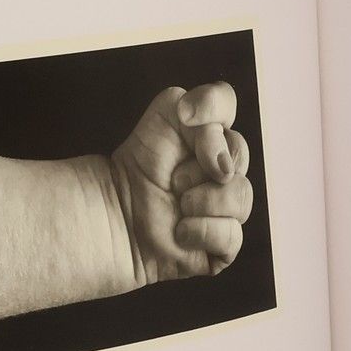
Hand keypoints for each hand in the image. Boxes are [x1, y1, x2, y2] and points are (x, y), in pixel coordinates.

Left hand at [108, 83, 252, 284]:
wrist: (108, 222)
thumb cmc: (130, 174)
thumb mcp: (161, 119)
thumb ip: (196, 106)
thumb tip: (225, 146)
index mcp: (205, 137)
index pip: (226, 104)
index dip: (213, 107)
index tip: (186, 117)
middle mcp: (219, 171)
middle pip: (240, 153)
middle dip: (203, 163)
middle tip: (174, 178)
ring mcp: (224, 209)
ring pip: (241, 195)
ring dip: (203, 199)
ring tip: (177, 206)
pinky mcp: (221, 246)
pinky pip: (233, 234)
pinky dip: (202, 231)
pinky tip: (181, 232)